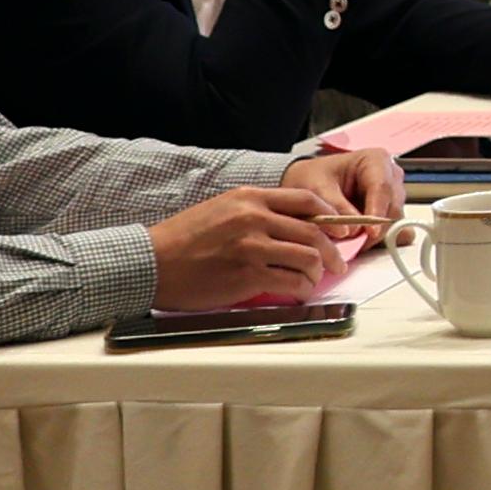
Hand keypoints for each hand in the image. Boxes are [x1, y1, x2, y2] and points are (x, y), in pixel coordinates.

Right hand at [150, 183, 351, 309]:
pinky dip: (302, 289)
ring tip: (313, 279)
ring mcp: (251, 247)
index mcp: (249, 198)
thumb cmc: (184, 239)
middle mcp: (254, 218)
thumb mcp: (222, 210)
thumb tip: (296, 225)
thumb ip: (258, 212)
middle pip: (314, 232)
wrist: (151, 262)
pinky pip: (291, 282)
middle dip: (333, 251)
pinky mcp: (247, 275)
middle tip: (337, 263)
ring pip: (307, 258)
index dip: (330, 215)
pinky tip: (298, 291)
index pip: (306, 199)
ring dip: (317, 272)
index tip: (339, 229)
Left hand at [276, 144, 408, 234]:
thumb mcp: (316, 188)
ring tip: (350, 242)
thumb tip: (354, 229)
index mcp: (376, 160)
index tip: (370, 232)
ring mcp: (394, 196)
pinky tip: (360, 242)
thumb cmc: (314, 178)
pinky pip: (397, 232)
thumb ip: (335, 207)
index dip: (377, 211)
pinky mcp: (391, 214)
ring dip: (376, 235)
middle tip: (355, 244)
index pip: (382, 187)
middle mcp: (391, 177)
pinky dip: (381, 241)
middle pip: (393, 207)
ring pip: (395, 222)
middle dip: (376, 228)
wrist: (310, 184)